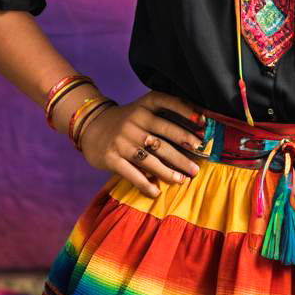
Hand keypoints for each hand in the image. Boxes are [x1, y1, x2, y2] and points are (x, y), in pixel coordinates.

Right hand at [77, 90, 205, 196]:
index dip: (187, 112)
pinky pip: (131, 173)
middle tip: (198, 166)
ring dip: (168, 172)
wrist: (90, 126)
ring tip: (183, 180)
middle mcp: (134, 120)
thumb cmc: (127, 121)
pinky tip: (156, 192)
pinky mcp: (111, 157)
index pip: (168, 102)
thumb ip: (163, 118)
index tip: (204, 124)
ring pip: (150, 158)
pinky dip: (145, 184)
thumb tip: (196, 135)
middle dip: (184, 152)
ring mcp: (121, 139)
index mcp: (144, 105)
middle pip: (164, 137)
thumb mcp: (142, 110)